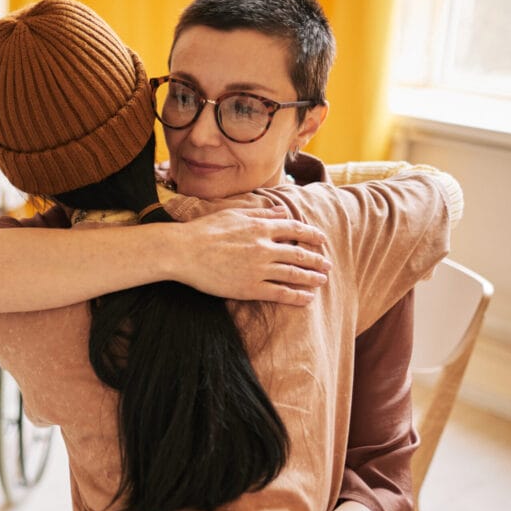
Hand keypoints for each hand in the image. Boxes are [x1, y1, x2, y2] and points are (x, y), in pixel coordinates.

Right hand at [173, 206, 331, 305]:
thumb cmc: (204, 230)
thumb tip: (282, 211)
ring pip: (294, 274)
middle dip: (317, 260)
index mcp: (261, 227)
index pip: (296, 230)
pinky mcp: (250, 288)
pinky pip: (280, 293)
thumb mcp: (234, 214)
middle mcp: (264, 247)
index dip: (312, 236)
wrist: (183, 252)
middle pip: (300, 254)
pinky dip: (297, 296)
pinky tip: (307, 298)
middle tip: (327, 265)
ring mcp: (259, 269)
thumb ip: (261, 213)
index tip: (322, 240)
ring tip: (321, 281)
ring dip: (312, 278)